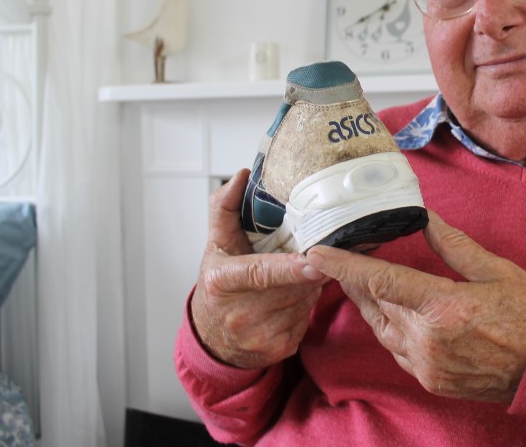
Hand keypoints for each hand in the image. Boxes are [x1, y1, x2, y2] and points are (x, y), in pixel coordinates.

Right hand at [190, 169, 325, 368]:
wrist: (212, 336)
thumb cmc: (219, 283)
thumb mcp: (217, 244)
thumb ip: (225, 207)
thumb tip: (242, 175)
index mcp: (221, 282)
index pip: (260, 273)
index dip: (289, 267)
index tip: (313, 260)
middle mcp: (238, 314)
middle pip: (291, 285)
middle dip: (303, 269)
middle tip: (301, 258)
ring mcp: (257, 336)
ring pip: (303, 301)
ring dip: (305, 287)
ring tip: (290, 280)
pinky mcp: (276, 350)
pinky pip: (305, 320)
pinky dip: (303, 308)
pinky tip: (289, 302)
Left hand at [306, 211, 525, 402]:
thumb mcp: (496, 271)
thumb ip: (454, 247)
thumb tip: (427, 220)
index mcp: (444, 308)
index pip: (381, 281)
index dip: (345, 266)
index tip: (318, 252)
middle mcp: (428, 340)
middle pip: (376, 304)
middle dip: (357, 280)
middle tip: (341, 257)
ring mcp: (428, 365)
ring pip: (382, 329)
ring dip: (371, 305)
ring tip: (362, 281)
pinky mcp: (431, 380)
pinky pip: (397, 350)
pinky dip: (391, 328)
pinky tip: (394, 312)